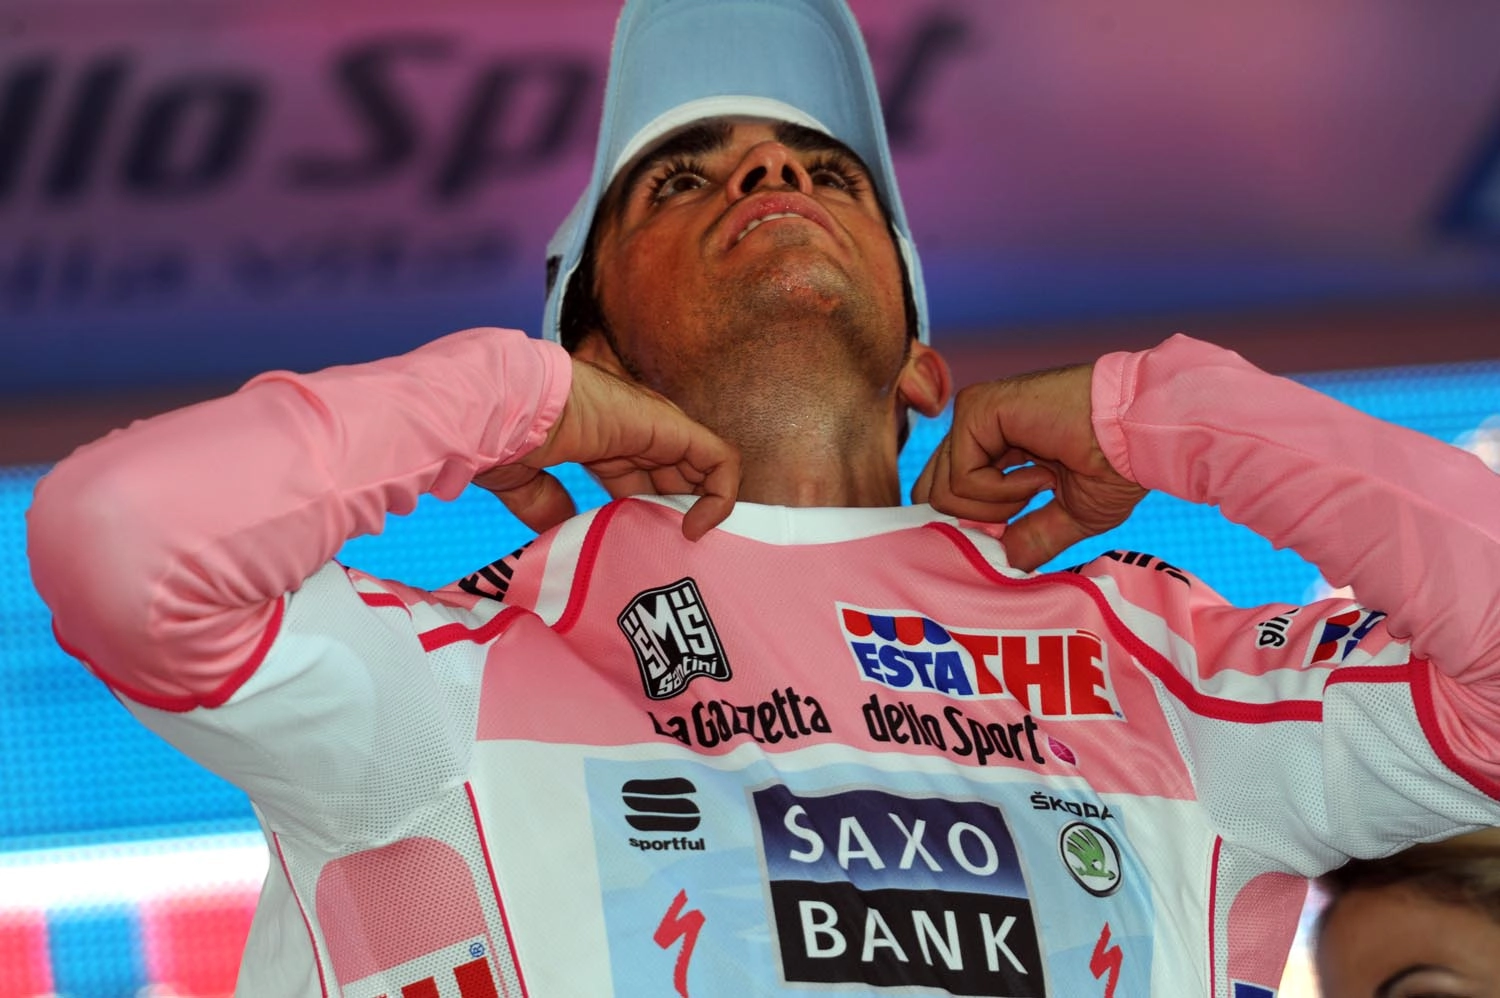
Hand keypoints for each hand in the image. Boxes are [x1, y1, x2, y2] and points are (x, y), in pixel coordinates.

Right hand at [474, 359, 740, 540]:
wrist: (507, 407)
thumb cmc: (505, 437)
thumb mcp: (526, 484)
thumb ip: (546, 505)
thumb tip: (560, 530)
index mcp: (602, 442)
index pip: (644, 479)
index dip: (653, 513)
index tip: (647, 547)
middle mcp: (634, 432)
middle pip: (677, 477)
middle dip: (681, 516)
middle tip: (672, 552)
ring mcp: (654, 426)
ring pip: (704, 467)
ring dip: (705, 507)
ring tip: (688, 543)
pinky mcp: (669, 426)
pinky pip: (718, 458)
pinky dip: (721, 494)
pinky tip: (697, 526)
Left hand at [912, 364, 1145, 570]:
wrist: (1139, 435)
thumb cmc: (1117, 466)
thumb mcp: (1070, 516)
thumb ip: (1030, 537)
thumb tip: (1004, 566)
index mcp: (996, 447)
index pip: (948, 493)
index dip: (970, 526)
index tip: (1010, 533)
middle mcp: (978, 430)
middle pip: (933, 495)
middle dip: (976, 522)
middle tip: (1023, 512)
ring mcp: (972, 417)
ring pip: (942, 492)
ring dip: (998, 505)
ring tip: (1043, 481)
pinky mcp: (974, 410)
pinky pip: (960, 478)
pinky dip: (1002, 490)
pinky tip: (1041, 471)